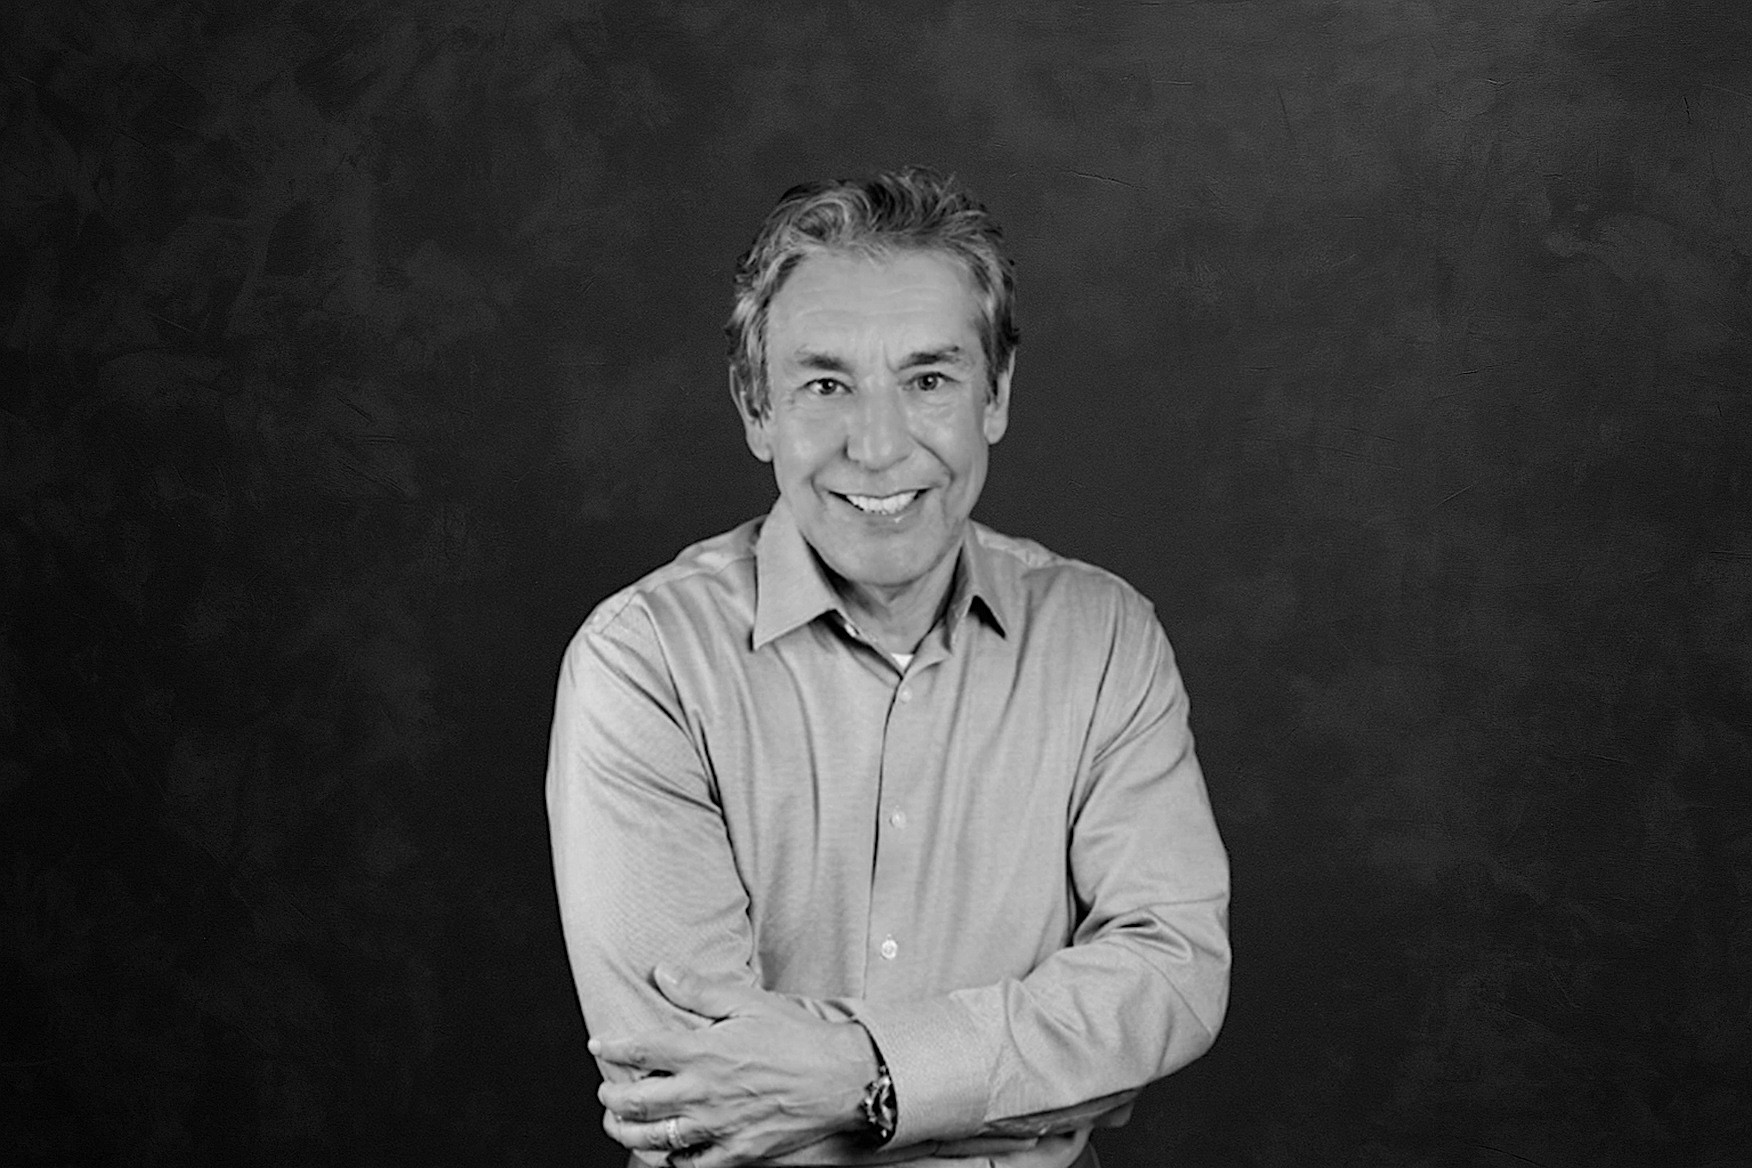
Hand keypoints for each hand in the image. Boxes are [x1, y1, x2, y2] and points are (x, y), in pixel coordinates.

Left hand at [593, 964, 878, 1167]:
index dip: (612, 1048)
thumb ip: (700, 991)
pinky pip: (692, 1164)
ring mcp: (718, 1127)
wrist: (842, 1079)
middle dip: (611, 1098)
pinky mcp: (737, 1151)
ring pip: (656, 1138)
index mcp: (703, 1053)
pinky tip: (667, 1152)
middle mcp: (703, 1094)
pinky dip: (672, 1160)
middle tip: (604, 1092)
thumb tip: (662, 973)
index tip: (599, 1044)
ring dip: (628, 1132)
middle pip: (637, 1102)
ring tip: (619, 1124)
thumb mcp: (750, 1002)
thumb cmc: (799, 1038)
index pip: (640, 1052)